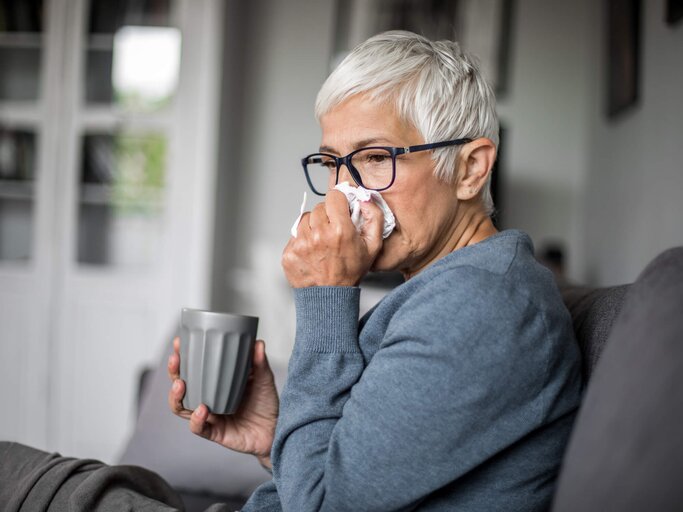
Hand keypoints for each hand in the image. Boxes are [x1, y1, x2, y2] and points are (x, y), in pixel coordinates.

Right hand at [168, 337, 278, 468]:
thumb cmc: (265, 403)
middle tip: (176, 360)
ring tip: (181, 384)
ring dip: (176, 396)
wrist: (274, 430)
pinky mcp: (214, 432)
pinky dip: (196, 419)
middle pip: (180, 386)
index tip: (179, 343)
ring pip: (181, 407)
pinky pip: (198, 427)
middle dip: (174, 372)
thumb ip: (259, 362)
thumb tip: (258, 342)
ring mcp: (208, 416)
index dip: (183, 357)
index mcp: (215, 382)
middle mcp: (207, 398)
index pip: (192, 368)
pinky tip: (201, 409)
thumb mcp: (264, 379)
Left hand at [282, 190, 383, 286]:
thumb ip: (374, 217)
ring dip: (313, 226)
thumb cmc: (350, 272)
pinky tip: (312, 251)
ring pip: (305, 219)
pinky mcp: (290, 251)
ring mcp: (301, 243)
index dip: (339, 202)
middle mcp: (319, 235)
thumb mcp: (373, 246)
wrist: (330, 296)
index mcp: (340, 230)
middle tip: (333, 231)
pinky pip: (295, 234)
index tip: (341, 211)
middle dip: (327, 216)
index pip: (334, 196)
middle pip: (320, 207)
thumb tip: (365, 199)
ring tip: (322, 242)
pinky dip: (303, 239)